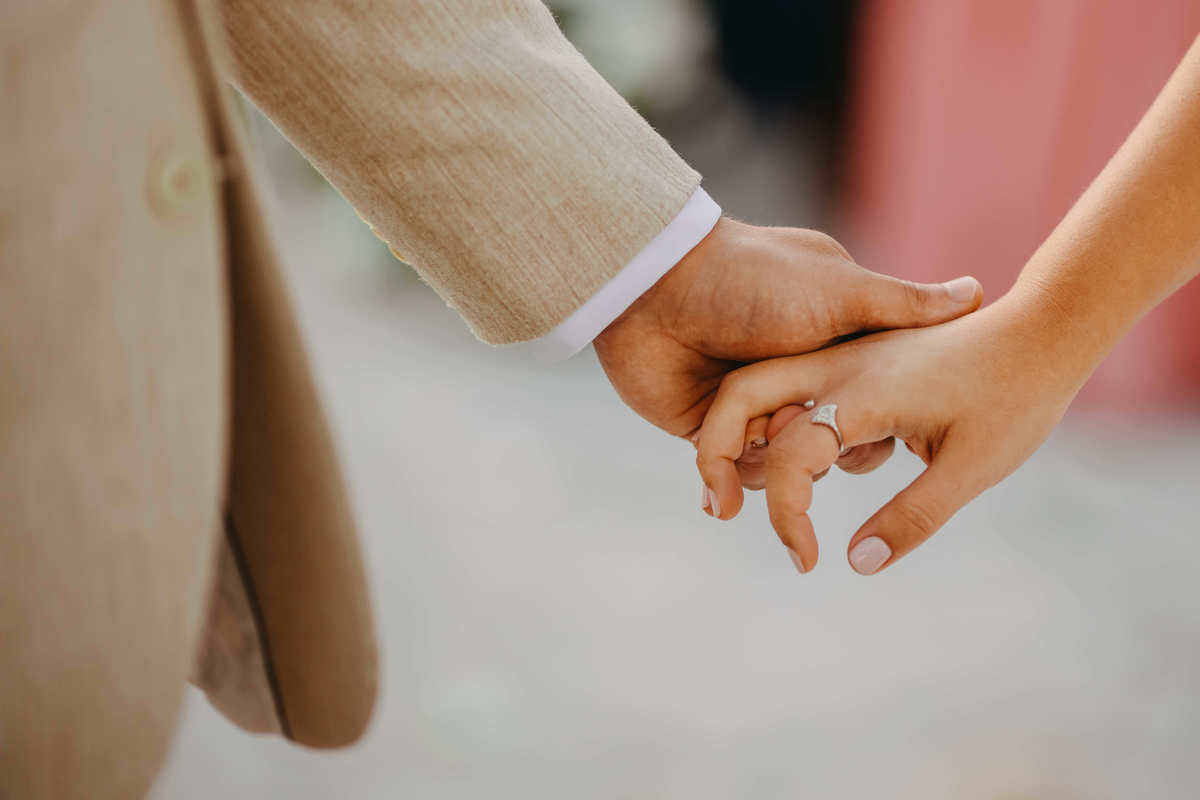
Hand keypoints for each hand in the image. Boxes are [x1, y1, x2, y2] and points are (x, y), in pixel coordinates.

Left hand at [593, 217, 982, 486]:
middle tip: (815, 441)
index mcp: (830, 343)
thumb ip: (903, 305)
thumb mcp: (840, 290)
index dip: (873, 428)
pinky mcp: (708, 428)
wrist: (656, 292)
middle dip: (828, 457)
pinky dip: (735, 480)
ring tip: (766, 443)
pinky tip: (726, 478)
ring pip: (786, 467)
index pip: (873, 404)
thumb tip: (977, 293)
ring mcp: (751, 405)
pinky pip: (736, 473)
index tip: (879, 425)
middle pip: (832, 443)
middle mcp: (794, 376)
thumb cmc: (755, 280)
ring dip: (779, 473)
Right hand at [693, 290, 1087, 573]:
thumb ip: (911, 517)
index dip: (787, 518)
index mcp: (861, 393)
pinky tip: (829, 460)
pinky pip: (796, 389)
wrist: (1045, 330)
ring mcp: (843, 357)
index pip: (790, 459)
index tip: (807, 563)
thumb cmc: (1014, 397)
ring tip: (758, 491)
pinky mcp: (856, 359)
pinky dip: (786, 425)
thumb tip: (856, 564)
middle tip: (720, 507)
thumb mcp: (971, 468)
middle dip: (718, 452)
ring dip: (750, 436)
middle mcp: (837, 367)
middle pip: (741, 397)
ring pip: (762, 386)